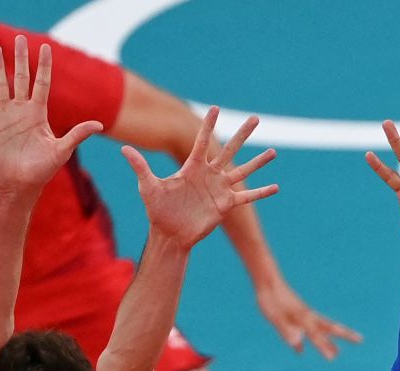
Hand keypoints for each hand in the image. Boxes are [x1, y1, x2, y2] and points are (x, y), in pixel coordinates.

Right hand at [0, 37, 102, 195]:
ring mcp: (5, 116)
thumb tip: (99, 125)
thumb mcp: (61, 151)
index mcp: (39, 114)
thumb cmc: (42, 171)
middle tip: (19, 38)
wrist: (19, 185)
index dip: (43, 66)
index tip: (45, 47)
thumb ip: (77, 135)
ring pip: (1, 85)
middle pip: (21, 78)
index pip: (42, 83)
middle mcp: (22, 111)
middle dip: (20, 59)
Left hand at [122, 107, 276, 249]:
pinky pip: (247, 197)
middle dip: (242, 134)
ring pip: (242, 171)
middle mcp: (209, 175)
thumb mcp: (148, 187)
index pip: (202, 141)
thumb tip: (124, 149)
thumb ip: (140, 167)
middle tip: (255, 119)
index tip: (215, 107)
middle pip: (229, 150)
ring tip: (273, 151)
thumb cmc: (158, 209)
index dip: (208, 125)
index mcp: (192, 167)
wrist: (170, 233)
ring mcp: (220, 189)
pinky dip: (261, 193)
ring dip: (258, 162)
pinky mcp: (226, 205)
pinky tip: (276, 187)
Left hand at [255, 278, 362, 359]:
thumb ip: (286, 330)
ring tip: (337, 353)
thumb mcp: (275, 316)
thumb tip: (297, 344)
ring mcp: (302, 315)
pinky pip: (304, 331)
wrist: (267, 281)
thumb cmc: (270, 299)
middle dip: (345, 335)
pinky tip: (300, 350)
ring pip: (320, 330)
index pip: (317, 335)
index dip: (324, 347)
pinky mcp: (295, 315)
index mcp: (304, 318)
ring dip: (329, 342)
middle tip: (361, 340)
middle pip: (330, 328)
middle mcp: (307, 317)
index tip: (333, 359)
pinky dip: (305, 341)